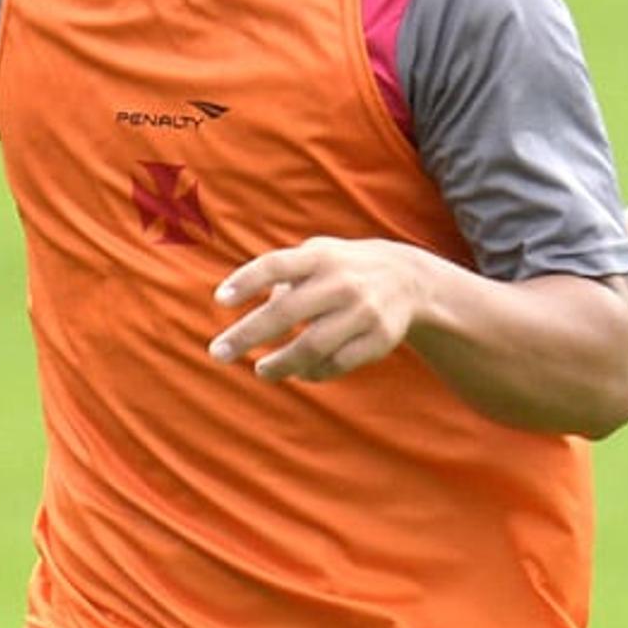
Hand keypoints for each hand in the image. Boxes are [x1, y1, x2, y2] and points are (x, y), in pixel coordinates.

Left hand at [209, 237, 430, 382]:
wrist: (409, 279)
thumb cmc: (342, 268)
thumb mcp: (317, 255)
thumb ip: (281, 276)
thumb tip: (250, 315)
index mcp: (321, 256)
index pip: (277, 264)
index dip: (247, 281)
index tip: (220, 300)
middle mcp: (342, 281)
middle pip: (287, 311)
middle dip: (247, 334)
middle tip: (218, 353)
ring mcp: (363, 311)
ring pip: (312, 346)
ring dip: (280, 363)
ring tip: (261, 370)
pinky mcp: (380, 339)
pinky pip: (337, 364)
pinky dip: (313, 372)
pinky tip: (300, 372)